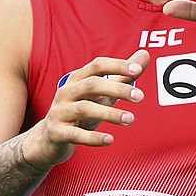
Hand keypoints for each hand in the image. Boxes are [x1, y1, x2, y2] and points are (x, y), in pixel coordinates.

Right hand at [28, 50, 150, 165]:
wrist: (49, 139)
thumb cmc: (80, 112)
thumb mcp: (101, 94)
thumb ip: (122, 76)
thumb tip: (145, 55)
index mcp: (77, 79)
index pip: (97, 65)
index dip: (117, 65)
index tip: (138, 70)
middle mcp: (66, 92)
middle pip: (92, 85)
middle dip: (117, 89)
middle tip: (140, 97)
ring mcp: (59, 112)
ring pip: (85, 109)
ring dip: (110, 113)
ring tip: (130, 119)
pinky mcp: (57, 133)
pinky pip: (75, 134)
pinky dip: (93, 138)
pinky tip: (110, 140)